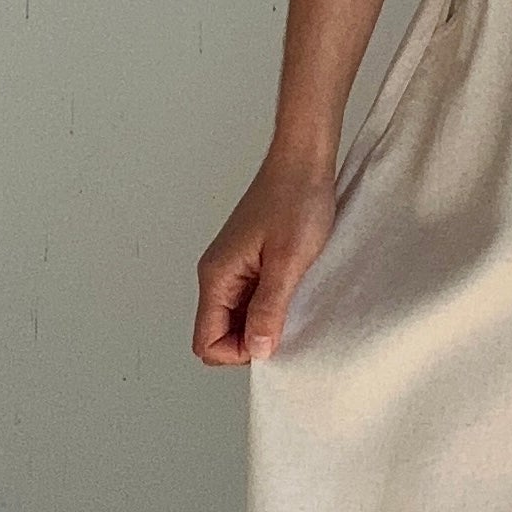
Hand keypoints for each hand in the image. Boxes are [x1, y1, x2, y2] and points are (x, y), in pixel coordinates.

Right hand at [195, 147, 340, 365]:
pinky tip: (294, 291)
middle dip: (251, 340)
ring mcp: (233, 267)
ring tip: (294, 303)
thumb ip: (269, 308)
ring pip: (237, 317)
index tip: (273, 337)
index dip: (238, 352)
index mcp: (217, 275)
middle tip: (288, 321)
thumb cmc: (297, 200)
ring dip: (263, 321)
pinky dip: (270, 304)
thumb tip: (257, 351)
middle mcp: (217, 274)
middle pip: (219, 332)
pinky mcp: (250, 261)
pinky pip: (251, 298)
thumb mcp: (288, 261)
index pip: (206, 340)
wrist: (304, 160)